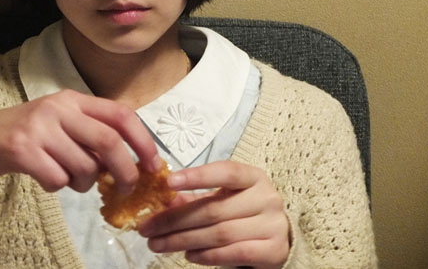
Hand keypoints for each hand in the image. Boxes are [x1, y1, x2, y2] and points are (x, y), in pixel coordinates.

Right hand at [0, 89, 160, 205]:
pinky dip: (58, 186)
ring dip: (85, 183)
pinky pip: (57, 180)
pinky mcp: (21, 149)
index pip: (121, 115)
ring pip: (84, 166)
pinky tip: (45, 178)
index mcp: (73, 99)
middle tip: (125, 188)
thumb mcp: (60, 124)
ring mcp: (38, 127)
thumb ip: (91, 136)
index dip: (143, 140)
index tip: (153, 164)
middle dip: (125, 171)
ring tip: (70, 179)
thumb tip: (129, 164)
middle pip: (109, 142)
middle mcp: (58, 107)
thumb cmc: (26, 136)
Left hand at [138, 161, 289, 268]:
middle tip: (147, 228)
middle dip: (175, 219)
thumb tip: (163, 200)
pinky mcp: (274, 250)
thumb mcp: (223, 199)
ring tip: (158, 244)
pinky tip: (188, 255)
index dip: (197, 176)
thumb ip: (195, 198)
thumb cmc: (244, 214)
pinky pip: (234, 253)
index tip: (168, 183)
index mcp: (253, 177)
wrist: (279, 239)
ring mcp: (273, 225)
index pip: (226, 171)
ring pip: (220, 233)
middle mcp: (266, 198)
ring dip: (183, 240)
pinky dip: (207, 256)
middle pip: (214, 208)